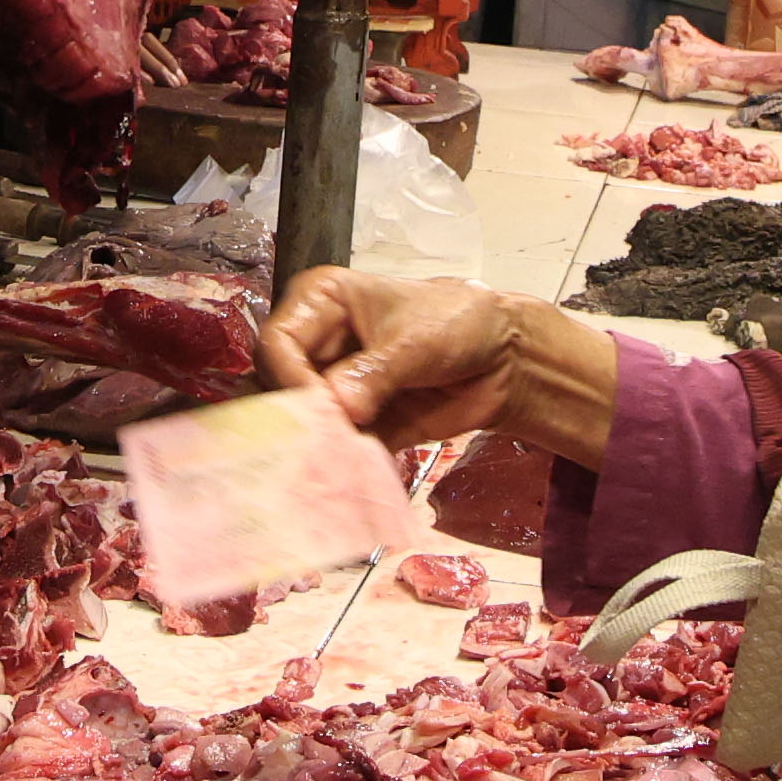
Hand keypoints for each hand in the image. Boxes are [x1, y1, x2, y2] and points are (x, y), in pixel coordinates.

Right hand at [259, 268, 616, 468]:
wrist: (504, 360)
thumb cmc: (458, 324)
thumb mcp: (416, 341)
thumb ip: (374, 373)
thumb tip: (339, 407)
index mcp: (320, 304)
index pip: (277, 342)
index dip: (288, 376)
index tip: (316, 404)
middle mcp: (316, 346)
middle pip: (277, 385)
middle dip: (295, 415)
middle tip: (316, 440)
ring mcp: (331, 389)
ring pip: (297, 421)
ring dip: (310, 444)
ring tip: (325, 462)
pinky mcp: (353, 427)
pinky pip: (330, 448)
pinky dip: (335, 464)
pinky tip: (343, 476)